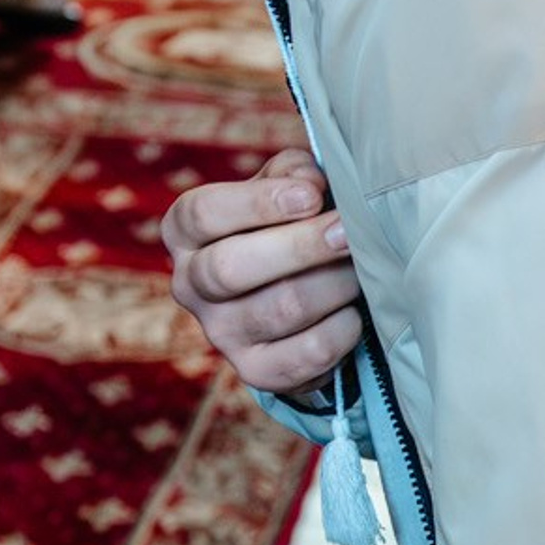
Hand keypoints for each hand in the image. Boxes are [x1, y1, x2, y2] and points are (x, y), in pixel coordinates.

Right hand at [164, 148, 364, 396]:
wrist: (286, 297)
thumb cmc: (283, 224)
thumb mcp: (278, 186)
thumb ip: (291, 172)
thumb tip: (311, 183)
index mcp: (184, 231)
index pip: (204, 213)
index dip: (259, 203)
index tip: (312, 195)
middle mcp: (189, 284)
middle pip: (232, 268)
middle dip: (300, 247)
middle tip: (347, 233)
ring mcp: (219, 333)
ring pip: (278, 310)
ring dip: (330, 285)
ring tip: (360, 268)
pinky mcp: (254, 372)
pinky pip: (305, 355)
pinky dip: (340, 331)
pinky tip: (353, 312)